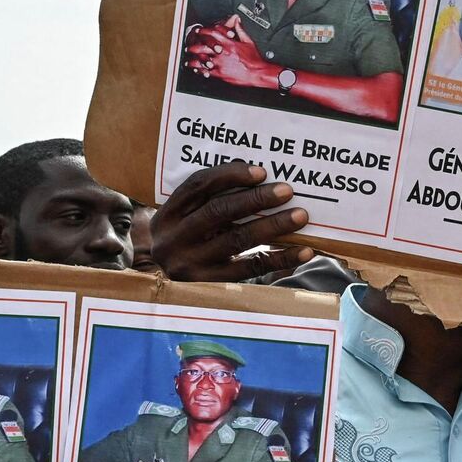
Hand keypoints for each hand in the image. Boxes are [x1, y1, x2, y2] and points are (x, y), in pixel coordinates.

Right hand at [150, 161, 313, 281]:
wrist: (159, 288)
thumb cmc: (184, 242)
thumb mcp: (184, 220)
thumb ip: (209, 200)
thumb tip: (258, 178)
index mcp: (167, 214)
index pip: (198, 185)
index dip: (230, 175)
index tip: (261, 172)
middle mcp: (174, 239)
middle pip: (219, 211)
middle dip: (256, 199)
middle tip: (287, 191)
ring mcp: (191, 264)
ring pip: (237, 240)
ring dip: (272, 226)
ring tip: (299, 217)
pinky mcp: (210, 285)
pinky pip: (251, 269)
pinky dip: (280, 259)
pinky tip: (302, 252)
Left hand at [185, 15, 277, 89]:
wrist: (257, 73)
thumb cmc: (254, 59)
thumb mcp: (248, 42)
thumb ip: (240, 30)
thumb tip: (236, 21)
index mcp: (229, 43)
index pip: (212, 33)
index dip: (203, 31)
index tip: (198, 31)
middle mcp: (222, 53)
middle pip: (202, 47)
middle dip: (194, 47)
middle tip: (189, 47)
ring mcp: (220, 64)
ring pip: (201, 61)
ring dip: (193, 61)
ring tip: (189, 61)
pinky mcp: (220, 74)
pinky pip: (206, 72)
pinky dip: (200, 71)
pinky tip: (197, 70)